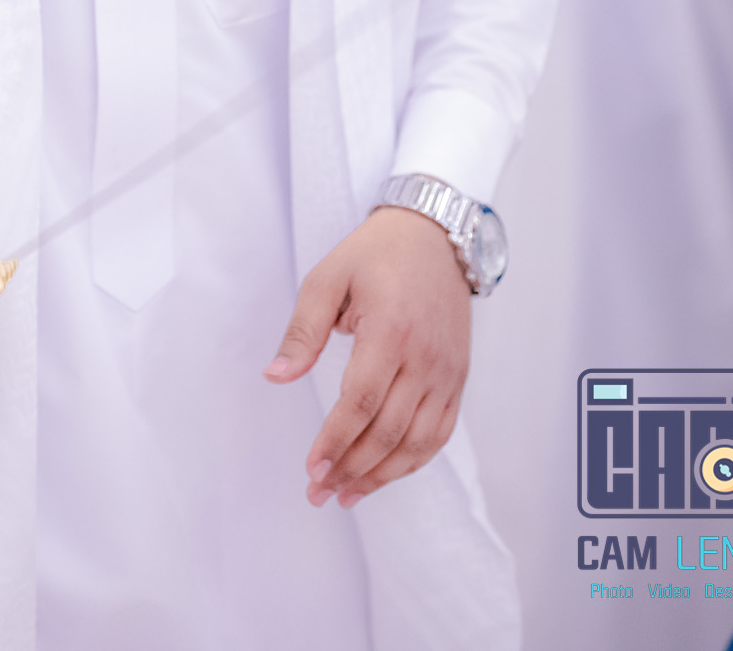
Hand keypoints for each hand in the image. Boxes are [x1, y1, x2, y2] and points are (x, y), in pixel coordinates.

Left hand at [264, 205, 470, 507]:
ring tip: (346, 495)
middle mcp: (424, 357)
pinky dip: (413, 461)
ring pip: (416, 442)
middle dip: (351, 469)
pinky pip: (439, 433)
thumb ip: (303, 331)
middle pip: (388, 431)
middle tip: (318, 493)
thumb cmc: (375, 253)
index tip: (311, 470)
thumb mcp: (328, 278)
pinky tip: (385, 474)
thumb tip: (275, 377)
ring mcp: (447, 371)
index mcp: (390, 330)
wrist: (435, 236)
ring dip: (381, 476)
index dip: (335, 441)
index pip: (361, 402)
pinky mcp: (457, 377)